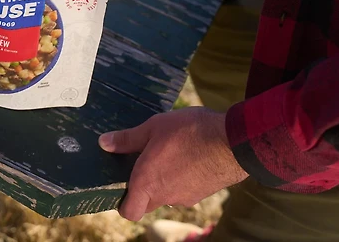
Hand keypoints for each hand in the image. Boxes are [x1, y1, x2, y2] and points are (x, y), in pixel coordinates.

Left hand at [99, 107, 247, 220]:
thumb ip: (128, 139)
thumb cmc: (190, 132)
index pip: (129, 212)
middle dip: (142, 189)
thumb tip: (104, 143)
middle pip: (146, 203)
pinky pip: (184, 191)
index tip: (122, 185)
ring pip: (166, 196)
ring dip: (163, 182)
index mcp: (146, 182)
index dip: (123, 203)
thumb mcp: (153, 127)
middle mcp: (164, 196)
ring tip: (167, 155)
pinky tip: (187, 157)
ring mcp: (185, 197)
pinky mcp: (202, 194)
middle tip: (142, 164)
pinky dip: (182, 179)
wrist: (233, 141)